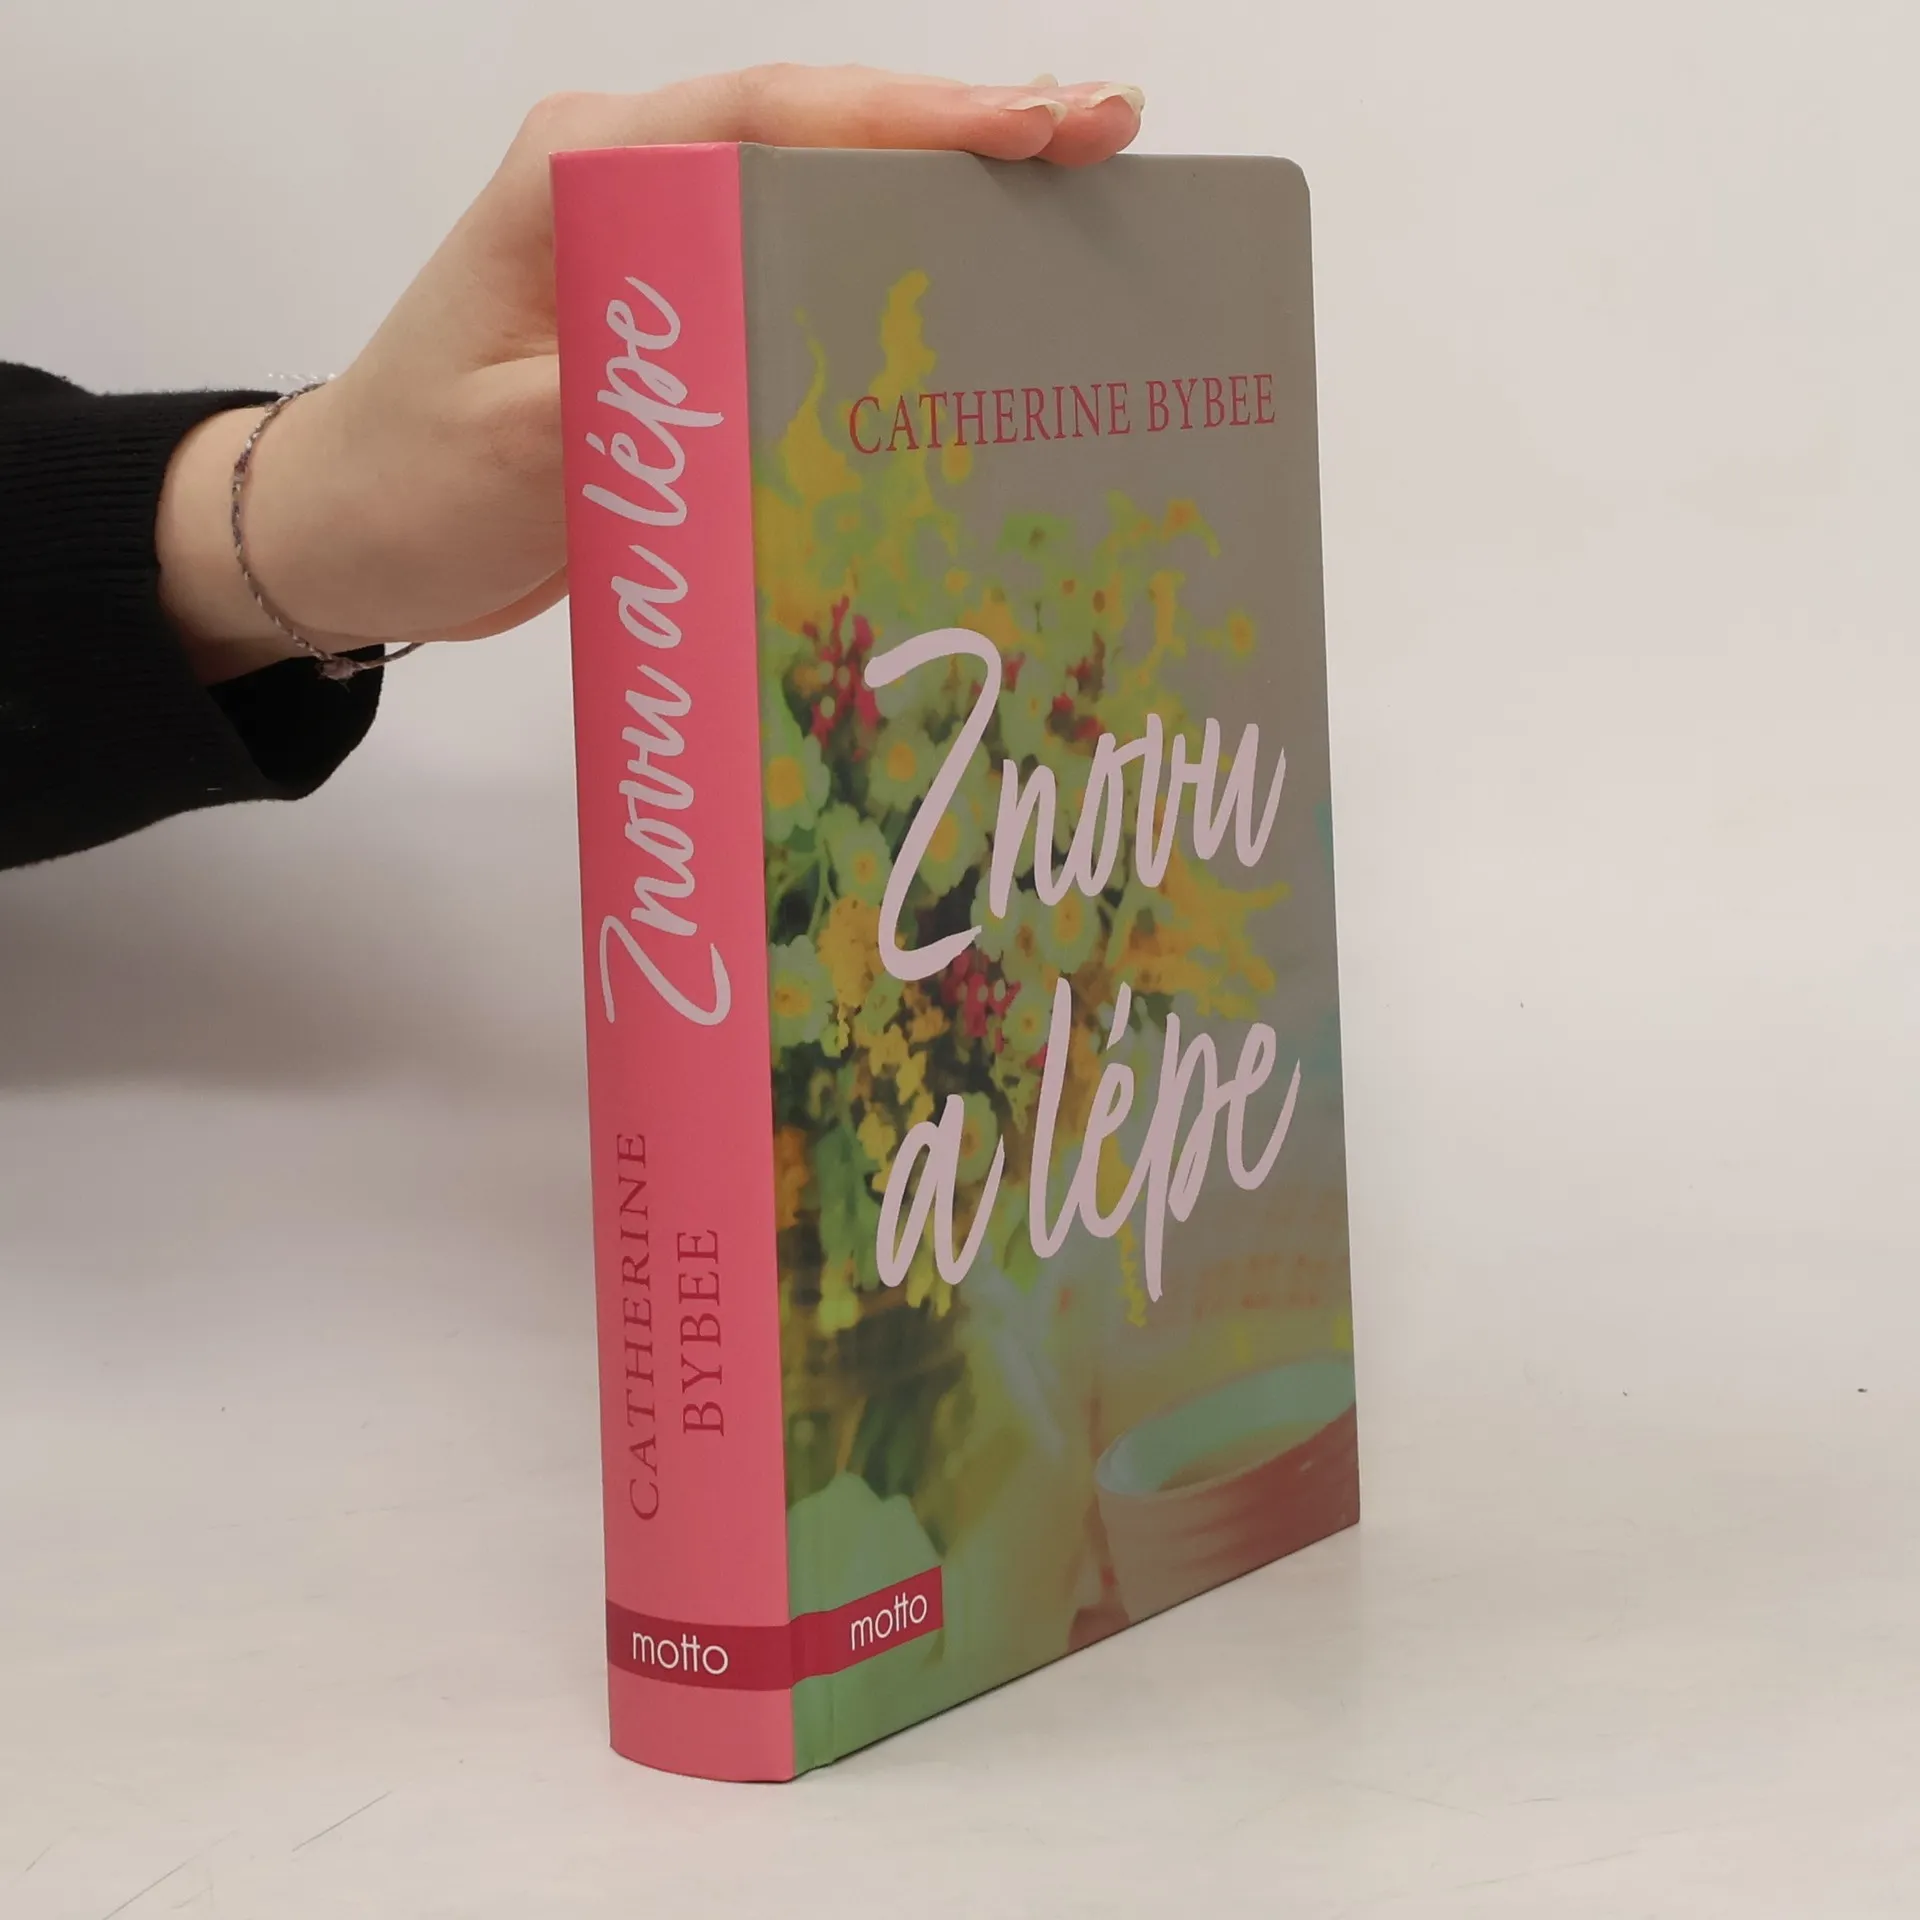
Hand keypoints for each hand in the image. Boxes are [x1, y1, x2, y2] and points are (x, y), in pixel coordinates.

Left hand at [156, 66, 1145, 682]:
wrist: (349, 533)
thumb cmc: (406, 484)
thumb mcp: (505, 451)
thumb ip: (624, 398)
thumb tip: (753, 369)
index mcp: (584, 178)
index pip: (773, 118)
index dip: (915, 116)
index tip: (1041, 125)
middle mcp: (629, 189)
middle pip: (819, 133)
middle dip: (965, 133)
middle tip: (1106, 142)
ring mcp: (655, 249)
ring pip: (820, 194)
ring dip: (942, 196)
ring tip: (1074, 204)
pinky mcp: (674, 319)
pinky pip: (796, 276)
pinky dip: (887, 276)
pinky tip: (969, 304)